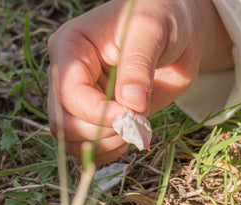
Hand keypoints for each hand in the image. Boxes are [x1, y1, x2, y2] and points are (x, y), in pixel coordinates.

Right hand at [47, 0, 232, 163]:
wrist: (177, 32)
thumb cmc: (160, 16)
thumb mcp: (150, 30)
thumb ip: (138, 64)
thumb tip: (130, 104)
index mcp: (70, 47)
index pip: (68, 92)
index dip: (95, 112)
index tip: (129, 115)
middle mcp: (68, 76)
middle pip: (63, 122)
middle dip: (101, 131)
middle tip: (137, 122)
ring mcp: (82, 99)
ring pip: (73, 140)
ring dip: (106, 144)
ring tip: (138, 127)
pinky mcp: (98, 117)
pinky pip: (91, 148)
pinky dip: (111, 152)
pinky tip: (134, 135)